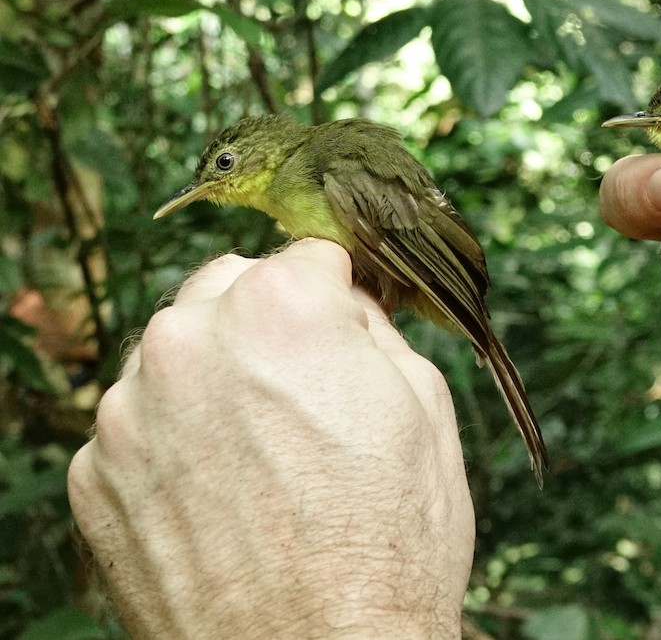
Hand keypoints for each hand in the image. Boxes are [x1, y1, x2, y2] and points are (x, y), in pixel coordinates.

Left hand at [68, 239, 472, 639]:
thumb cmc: (391, 541)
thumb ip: (374, 329)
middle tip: (305, 391)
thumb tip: (346, 307)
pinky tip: (223, 495)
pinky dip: (175, 444)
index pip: (307, 256)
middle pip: (226, 290)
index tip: (346, 332)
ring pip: (175, 357)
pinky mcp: (97, 478)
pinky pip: (139, 428)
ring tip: (264, 456)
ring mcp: (128, 412)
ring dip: (213, 381)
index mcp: (279, 307)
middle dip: (265, 324)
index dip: (337, 296)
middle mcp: (186, 341)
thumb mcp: (426, 406)